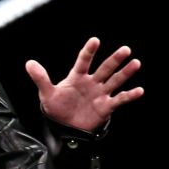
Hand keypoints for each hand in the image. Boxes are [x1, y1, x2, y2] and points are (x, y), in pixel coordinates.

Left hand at [25, 37, 142, 132]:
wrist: (65, 128)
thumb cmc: (56, 109)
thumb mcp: (47, 94)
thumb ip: (40, 78)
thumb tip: (29, 63)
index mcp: (77, 77)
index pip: (84, 61)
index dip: (89, 51)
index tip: (95, 40)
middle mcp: (91, 82)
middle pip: (104, 68)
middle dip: (115, 59)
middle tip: (125, 49)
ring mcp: (100, 93)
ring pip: (115, 80)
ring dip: (125, 72)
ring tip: (136, 63)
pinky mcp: (106, 106)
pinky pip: (120, 99)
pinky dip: (130, 95)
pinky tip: (139, 90)